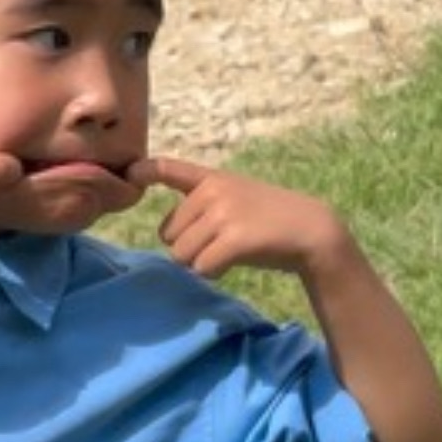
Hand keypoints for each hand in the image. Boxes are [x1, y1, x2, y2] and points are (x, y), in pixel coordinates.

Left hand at [127, 155, 351, 279]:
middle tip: (221, 241)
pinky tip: (234, 262)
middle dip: (189, 247)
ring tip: (230, 251)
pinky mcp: (235, 238)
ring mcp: (224, 213)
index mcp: (211, 179)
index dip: (146, 171)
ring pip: (181, 255)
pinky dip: (213, 272)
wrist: (312, 230)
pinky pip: (201, 267)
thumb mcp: (234, 198)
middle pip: (168, 236)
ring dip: (200, 262)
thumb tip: (166, 234)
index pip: (169, 168)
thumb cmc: (268, 220)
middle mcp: (213, 192)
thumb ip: (202, 206)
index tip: (130, 173)